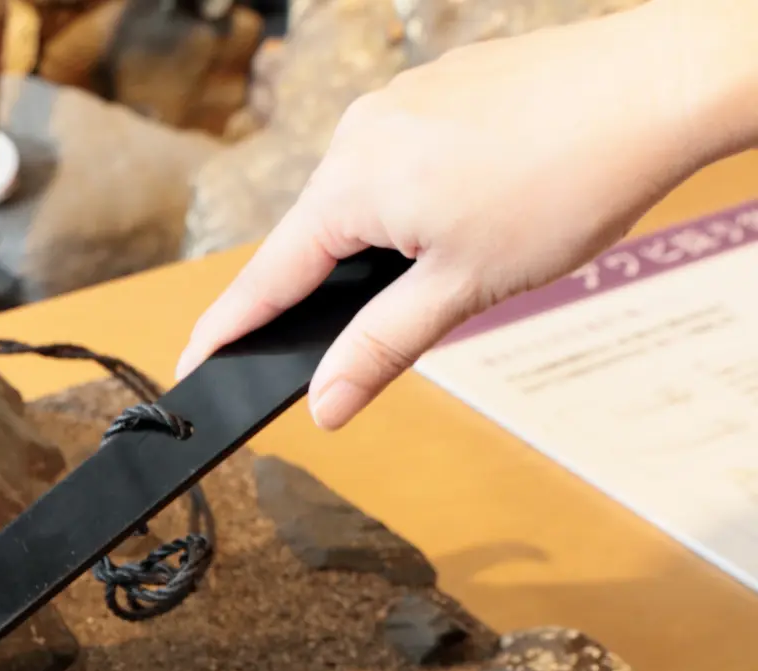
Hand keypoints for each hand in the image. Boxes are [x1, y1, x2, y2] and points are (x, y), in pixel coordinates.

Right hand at [176, 0, 757, 428]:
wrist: (657, 87)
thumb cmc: (568, 181)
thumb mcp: (463, 290)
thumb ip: (380, 349)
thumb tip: (325, 406)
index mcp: (350, 185)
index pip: (266, 277)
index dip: (227, 330)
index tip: (191, 363)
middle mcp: (359, 133)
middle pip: (316, 236)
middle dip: (337, 286)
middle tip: (385, 323)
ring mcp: (400, 103)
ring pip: (365, 195)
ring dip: (391, 240)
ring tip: (470, 252)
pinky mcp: (441, 86)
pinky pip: (404, 155)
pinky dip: (425, 194)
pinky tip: (486, 205)